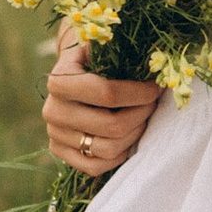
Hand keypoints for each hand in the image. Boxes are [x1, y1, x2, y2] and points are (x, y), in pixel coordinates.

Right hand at [43, 27, 160, 176]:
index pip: (107, 93)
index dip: (138, 93)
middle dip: (141, 113)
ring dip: (134, 134)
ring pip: (108, 149)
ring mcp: (55, 135)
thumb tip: (159, 57)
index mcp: (59, 80)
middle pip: (111, 125)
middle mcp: (52, 111)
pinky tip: (129, 136)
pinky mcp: (60, 153)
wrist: (69, 74)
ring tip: (142, 118)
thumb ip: (120, 49)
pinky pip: (96, 166)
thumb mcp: (100, 45)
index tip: (155, 87)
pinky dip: (120, 154)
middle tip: (153, 103)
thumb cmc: (92, 56)